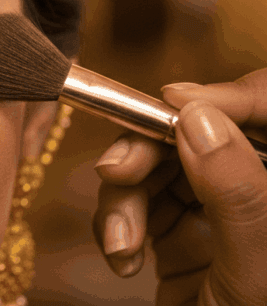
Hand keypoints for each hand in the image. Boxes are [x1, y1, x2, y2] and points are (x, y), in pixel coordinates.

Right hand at [91, 67, 266, 304]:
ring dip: (123, 197)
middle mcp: (257, 189)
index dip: (222, 97)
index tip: (173, 103)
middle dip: (149, 149)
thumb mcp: (256, 270)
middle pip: (199, 130)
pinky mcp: (180, 233)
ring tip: (120, 243)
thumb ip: (236, 189)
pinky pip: (137, 202)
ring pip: (158, 163)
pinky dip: (118, 224)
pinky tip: (122, 255)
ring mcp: (219, 211)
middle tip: (115, 171)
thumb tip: (196, 113)